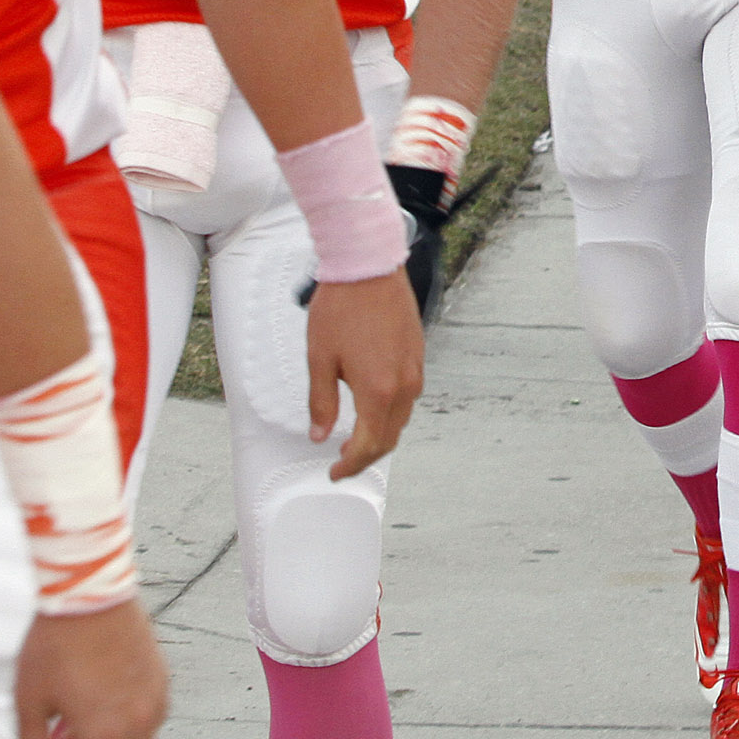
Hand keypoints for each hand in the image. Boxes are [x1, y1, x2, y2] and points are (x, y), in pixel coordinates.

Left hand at [14, 601, 167, 738]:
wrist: (89, 595)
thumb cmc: (60, 639)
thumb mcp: (30, 702)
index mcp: (105, 732)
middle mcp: (136, 720)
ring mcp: (153, 699)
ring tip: (78, 728)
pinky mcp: (160, 680)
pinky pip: (148, 720)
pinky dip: (124, 726)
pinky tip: (100, 706)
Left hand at [306, 271, 423, 479]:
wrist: (368, 266)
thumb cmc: (342, 307)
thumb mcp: (320, 359)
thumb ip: (321, 402)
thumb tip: (319, 434)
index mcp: (378, 390)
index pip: (368, 445)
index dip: (350, 465)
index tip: (335, 472)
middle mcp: (403, 384)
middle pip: (389, 437)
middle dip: (366, 455)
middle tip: (343, 462)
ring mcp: (415, 368)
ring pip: (402, 418)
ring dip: (381, 434)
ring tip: (356, 437)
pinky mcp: (418, 353)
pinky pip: (408, 395)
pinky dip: (392, 411)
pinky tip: (374, 405)